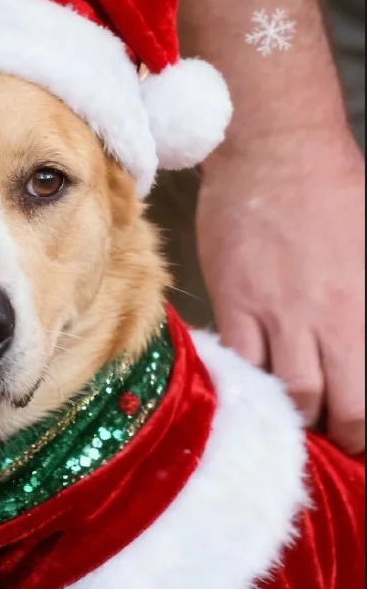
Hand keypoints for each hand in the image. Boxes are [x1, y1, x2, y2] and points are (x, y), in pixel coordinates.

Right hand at [197, 129, 364, 452]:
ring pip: (283, 395)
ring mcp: (278, 315)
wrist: (277, 147)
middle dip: (331, 434)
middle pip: (330, 408)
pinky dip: (245, 384)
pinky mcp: (235, 303)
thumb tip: (360, 346)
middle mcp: (328, 320)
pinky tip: (248, 389)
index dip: (363, 432)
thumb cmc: (334, 189)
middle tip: (326, 438)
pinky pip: (238, 365)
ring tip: (288, 419)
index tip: (359, 442)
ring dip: (288, 416)